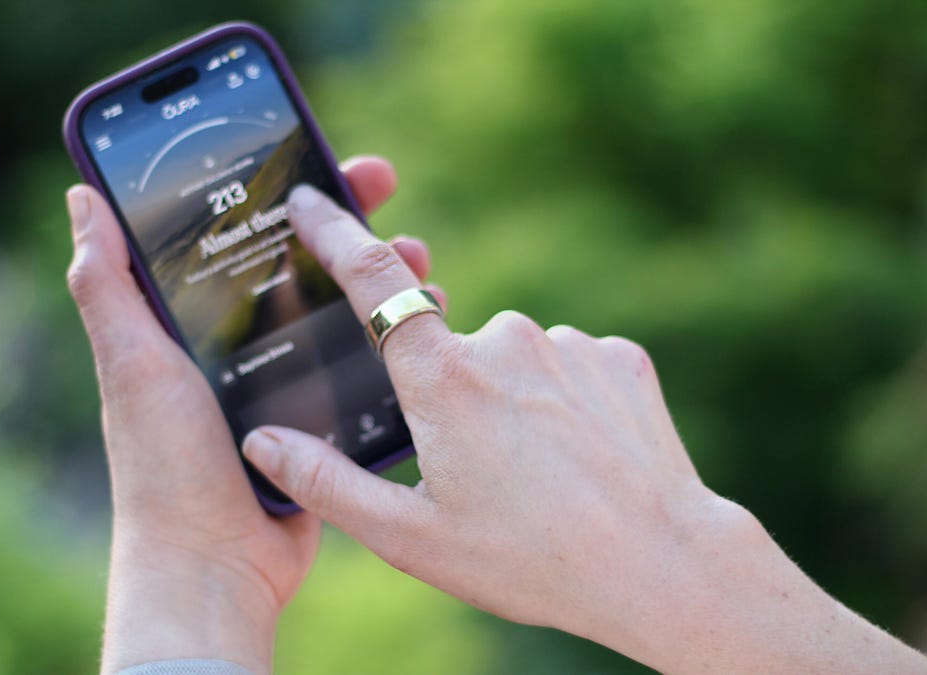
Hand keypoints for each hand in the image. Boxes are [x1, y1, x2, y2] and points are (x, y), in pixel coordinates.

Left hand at [65, 156, 440, 674]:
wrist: (215, 564)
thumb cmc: (163, 466)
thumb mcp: (133, 365)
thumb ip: (108, 286)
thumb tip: (83, 195)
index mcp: (192, 323)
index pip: (236, 233)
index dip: (273, 188)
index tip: (314, 150)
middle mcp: (238, 343)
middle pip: (298, 262)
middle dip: (344, 221)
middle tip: (385, 189)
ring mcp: (284, 379)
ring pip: (340, 309)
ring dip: (380, 278)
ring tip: (419, 261)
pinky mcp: (322, 420)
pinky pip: (362, 366)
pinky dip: (392, 340)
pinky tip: (425, 324)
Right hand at [241, 185, 926, 673]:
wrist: (663, 566)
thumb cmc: (531, 561)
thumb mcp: (412, 538)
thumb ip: (327, 485)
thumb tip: (263, 444)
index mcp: (442, 377)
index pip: (373, 279)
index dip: (335, 231)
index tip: (310, 200)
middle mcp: (504, 340)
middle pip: (448, 348)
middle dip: (448, 395)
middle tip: (479, 470)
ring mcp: (568, 343)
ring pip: (513, 360)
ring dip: (509, 401)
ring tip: (539, 475)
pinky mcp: (618, 355)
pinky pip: (569, 365)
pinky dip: (563, 401)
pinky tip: (582, 456)